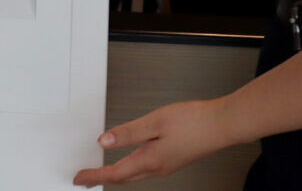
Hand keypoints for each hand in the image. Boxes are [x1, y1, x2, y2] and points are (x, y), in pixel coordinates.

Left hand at [75, 98, 236, 185]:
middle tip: (85, 178)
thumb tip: (104, 141)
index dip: (94, 175)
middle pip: (123, 178)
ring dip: (115, 175)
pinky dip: (129, 169)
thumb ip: (128, 133)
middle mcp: (158, 168)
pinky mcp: (173, 160)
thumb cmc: (194, 122)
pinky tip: (129, 162)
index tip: (79, 177)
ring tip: (101, 172)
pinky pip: (144, 170)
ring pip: (134, 175)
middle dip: (101, 178)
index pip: (115, 173)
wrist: (222, 125)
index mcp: (150, 160)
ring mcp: (167, 166)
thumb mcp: (155, 122)